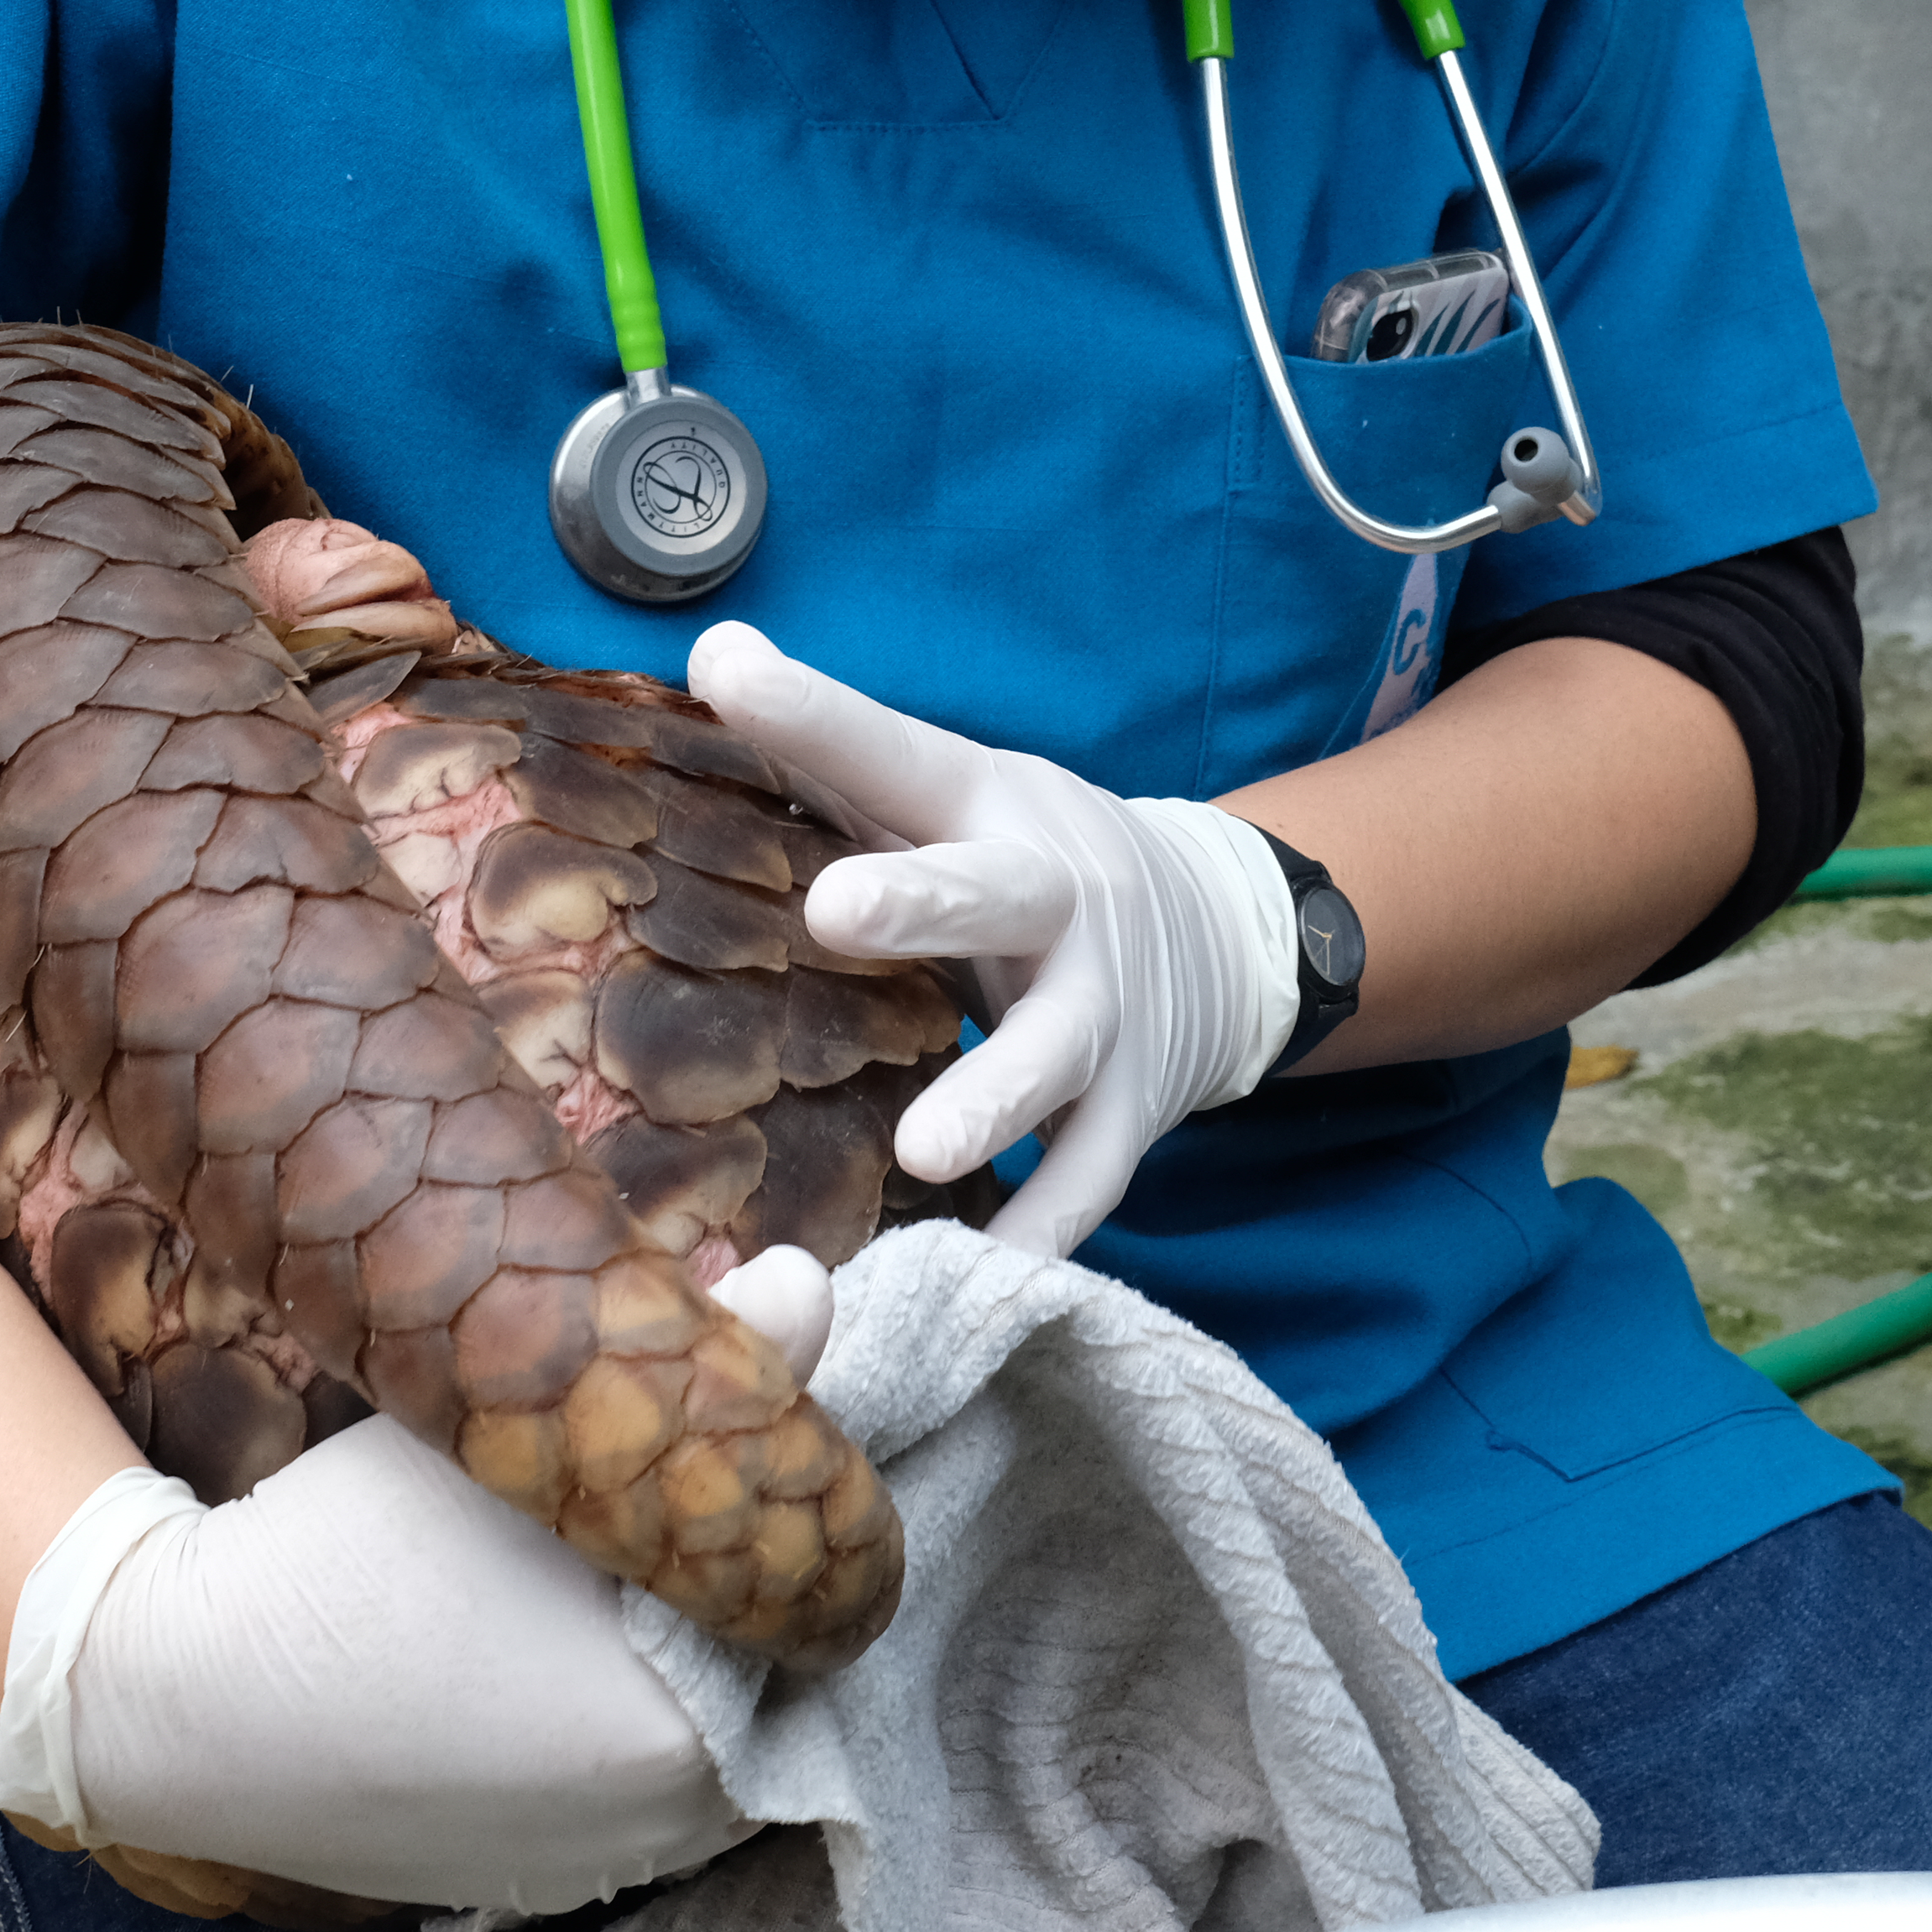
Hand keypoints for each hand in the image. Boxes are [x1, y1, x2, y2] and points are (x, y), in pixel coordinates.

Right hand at [0, 1251, 832, 1911]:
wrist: (168, 1695)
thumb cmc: (346, 1562)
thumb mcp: (521, 1436)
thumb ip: (691, 1365)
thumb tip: (807, 1285)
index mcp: (694, 1743)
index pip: (809, 1600)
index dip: (774, 1506)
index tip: (719, 1438)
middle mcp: (664, 1836)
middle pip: (756, 1668)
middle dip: (723, 1573)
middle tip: (646, 1481)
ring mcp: (588, 1870)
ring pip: (686, 1722)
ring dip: (664, 1640)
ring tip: (581, 1550)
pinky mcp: (515, 1877)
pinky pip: (607, 1775)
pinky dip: (594, 1702)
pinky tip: (532, 1631)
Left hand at [685, 624, 1295, 1258]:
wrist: (1223, 929)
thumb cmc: (1021, 860)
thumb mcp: (950, 790)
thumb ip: (835, 744)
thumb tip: (709, 646)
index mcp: (986, 806)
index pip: (890, 751)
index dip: (813, 712)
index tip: (729, 670)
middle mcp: (1055, 897)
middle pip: (994, 892)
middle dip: (921, 902)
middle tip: (837, 908)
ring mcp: (1106, 1006)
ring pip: (1056, 1053)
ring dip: (994, 1099)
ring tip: (923, 1151)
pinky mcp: (1138, 1104)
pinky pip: (1091, 1179)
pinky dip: (1043, 1233)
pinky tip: (982, 1285)